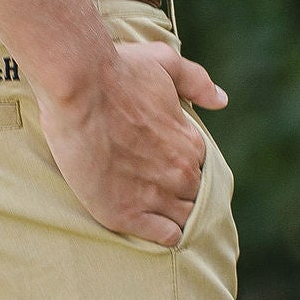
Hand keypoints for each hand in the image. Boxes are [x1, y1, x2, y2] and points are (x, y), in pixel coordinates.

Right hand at [38, 40, 227, 245]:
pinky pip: (164, 236)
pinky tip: (144, 221)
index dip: (183, 168)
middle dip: (180, 194)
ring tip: (148, 207)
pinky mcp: (126, 213)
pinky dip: (160, 233)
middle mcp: (180, 172)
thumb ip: (197, 81)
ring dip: (172, 215)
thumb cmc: (118, 70)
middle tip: (152, 187)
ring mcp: (156, 194)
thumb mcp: (165, 63)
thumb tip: (221, 100)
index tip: (163, 164)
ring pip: (183, 219)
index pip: (202, 169)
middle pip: (195, 197)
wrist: (79, 86)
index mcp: (191, 142)